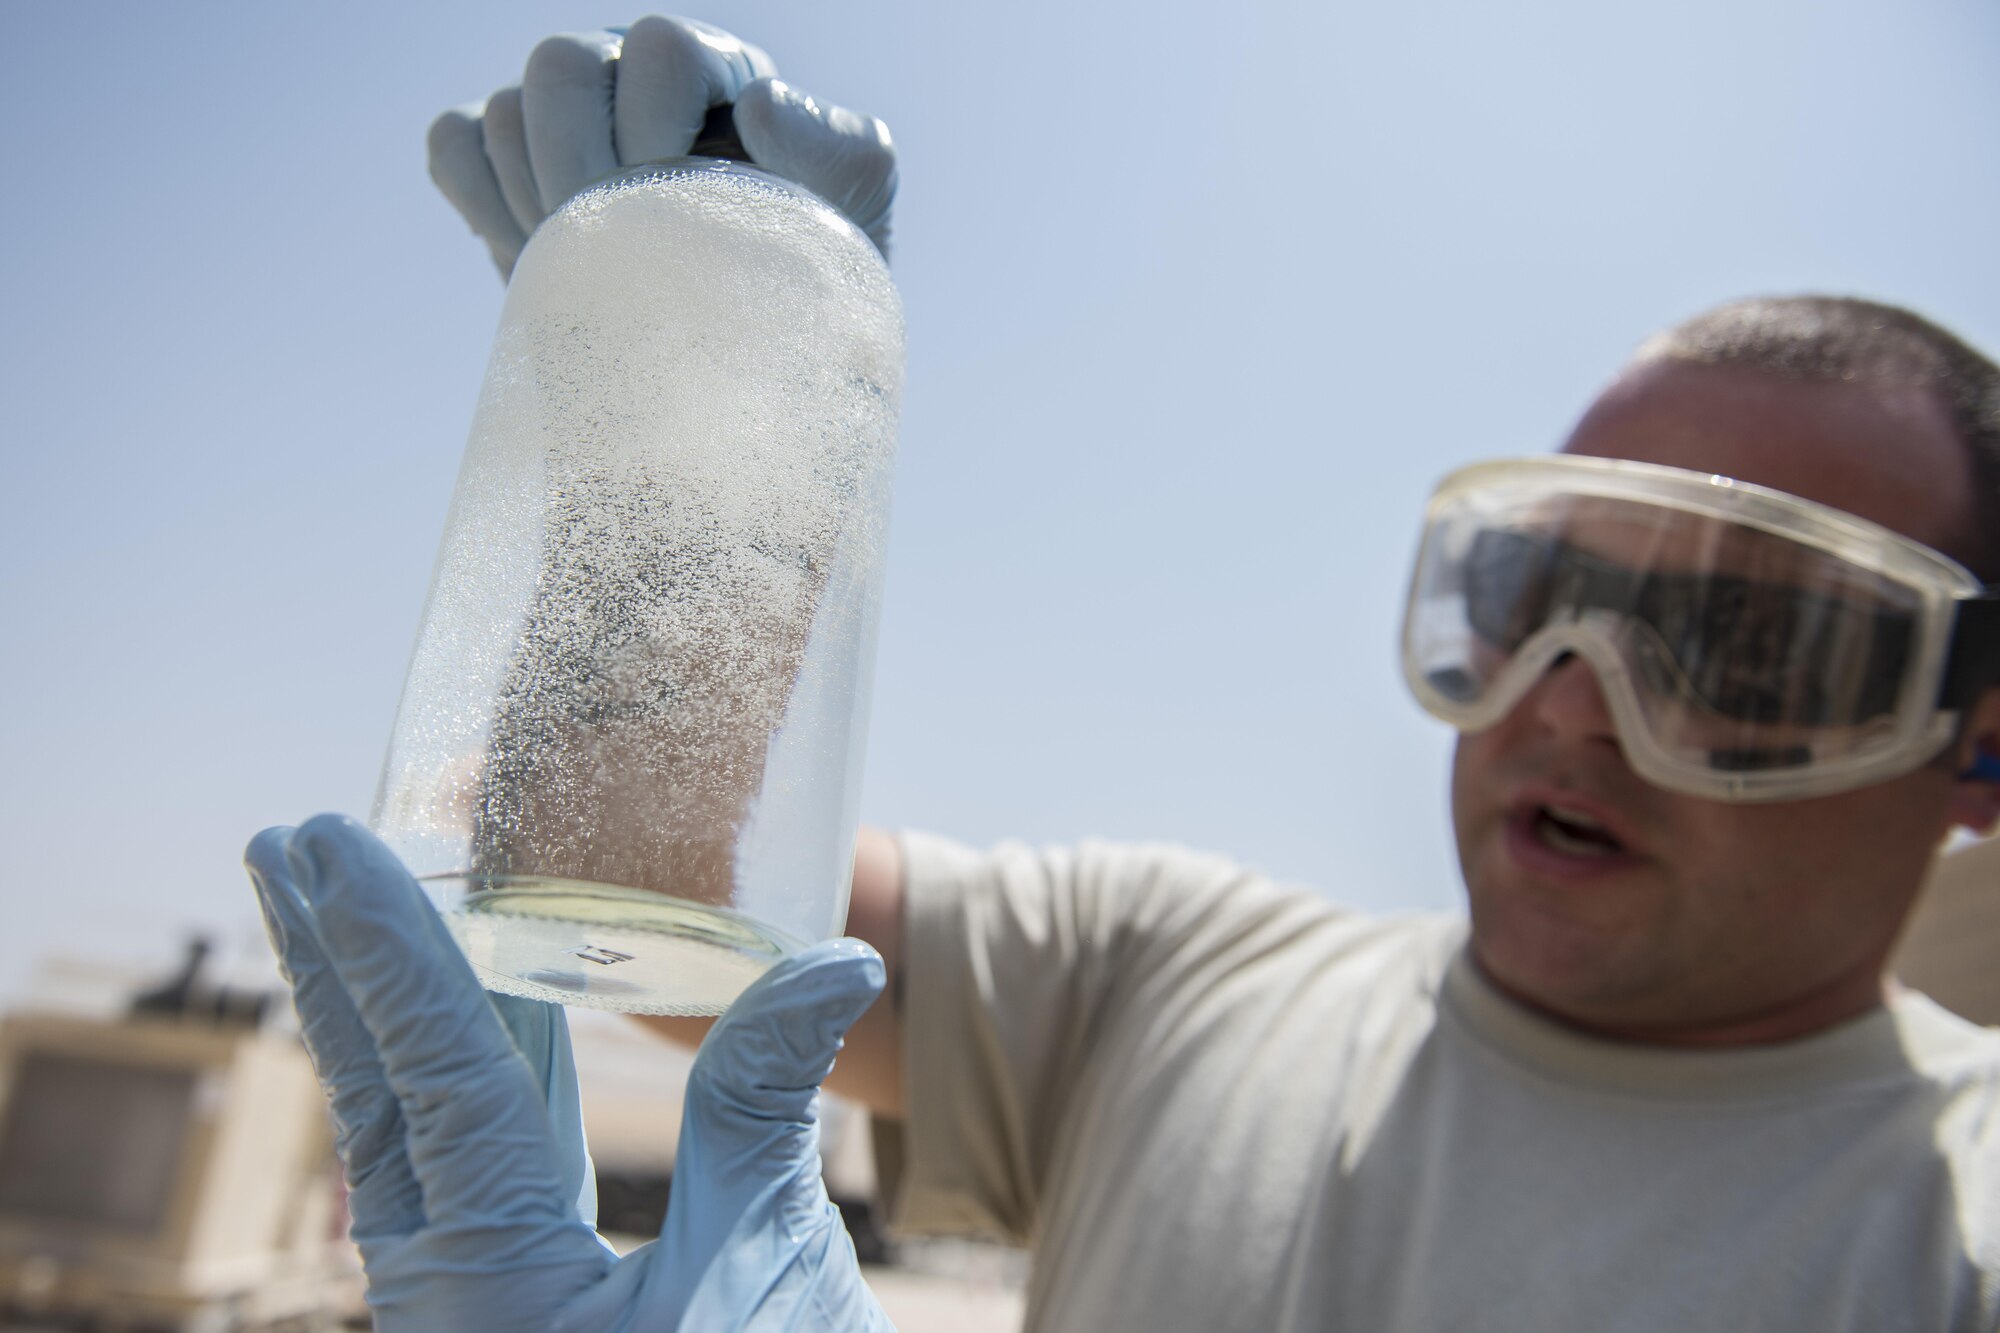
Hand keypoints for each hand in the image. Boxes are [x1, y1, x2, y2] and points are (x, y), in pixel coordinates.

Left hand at [245, 814, 892, 1331]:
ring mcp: (475, 1297)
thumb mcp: (766, 1266)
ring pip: (412, 1121)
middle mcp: (453, 1289)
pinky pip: (469, 1160)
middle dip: (333, 959)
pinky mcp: (518, 1298)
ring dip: (387, 1004)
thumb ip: (768, 1105)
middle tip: (287, 841)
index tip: (330, 840)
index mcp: (491, 1287)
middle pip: (375, 1086)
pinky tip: (480, 1010)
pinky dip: (464, 1068)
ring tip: (352, 900)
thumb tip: (840, 955)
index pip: (428, 1072)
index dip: (385, 943)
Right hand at [428, 16, 896, 275]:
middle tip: (627, 252)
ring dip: (544, 207)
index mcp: (713, 69)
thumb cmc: (807, 285)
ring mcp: (559, 116)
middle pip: (559, 64)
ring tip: (601, 272)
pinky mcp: (501, 166)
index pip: (659, 49)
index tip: (686, 216)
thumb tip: (760, 106)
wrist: (738, 374)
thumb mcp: (851, 221)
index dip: (659, 130)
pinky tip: (544, 262)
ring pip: (502, 114)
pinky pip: (454, 148)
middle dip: (586, 170)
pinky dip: (485, 208)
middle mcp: (628, 75)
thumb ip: (836, 152)